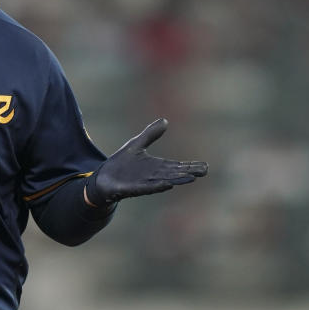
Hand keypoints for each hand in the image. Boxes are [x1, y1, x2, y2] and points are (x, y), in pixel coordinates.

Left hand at [85, 118, 207, 205]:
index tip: (205, 166)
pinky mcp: (132, 189)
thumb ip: (151, 134)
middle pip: (174, 174)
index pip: (177, 166)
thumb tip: (165, 120)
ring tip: (191, 178)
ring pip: (164, 181)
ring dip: (177, 180)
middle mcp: (153, 176)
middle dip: (188, 172)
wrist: (103, 178)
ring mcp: (144, 183)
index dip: (190, 165)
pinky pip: (146, 188)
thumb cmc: (122, 163)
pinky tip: (167, 185)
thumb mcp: (137, 144)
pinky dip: (156, 186)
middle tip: (204, 171)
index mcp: (156, 167)